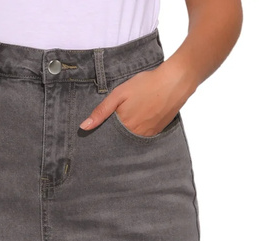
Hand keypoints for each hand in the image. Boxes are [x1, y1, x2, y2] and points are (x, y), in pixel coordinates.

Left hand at [79, 60, 195, 135]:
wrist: (174, 82)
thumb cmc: (146, 85)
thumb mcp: (119, 94)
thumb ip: (102, 111)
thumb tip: (84, 127)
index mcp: (124, 126)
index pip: (108, 137)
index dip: (103, 134)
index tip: (98, 133)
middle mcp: (135, 135)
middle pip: (120, 140)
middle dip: (115, 136)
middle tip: (116, 124)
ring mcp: (147, 135)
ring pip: (131, 139)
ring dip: (127, 134)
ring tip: (129, 120)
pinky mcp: (157, 132)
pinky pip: (143, 137)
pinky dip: (138, 132)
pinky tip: (140, 120)